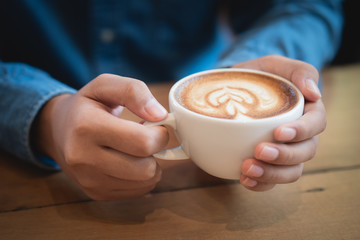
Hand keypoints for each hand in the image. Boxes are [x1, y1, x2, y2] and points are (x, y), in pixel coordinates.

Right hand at [35, 74, 168, 199]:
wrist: (58, 131)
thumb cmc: (86, 105)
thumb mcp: (105, 85)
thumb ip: (134, 92)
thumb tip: (160, 115)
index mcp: (87, 127)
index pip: (142, 142)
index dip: (160, 134)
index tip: (156, 126)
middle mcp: (83, 158)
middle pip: (146, 168)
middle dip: (156, 151)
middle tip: (146, 138)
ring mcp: (89, 180)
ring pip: (145, 183)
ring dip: (150, 165)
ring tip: (135, 149)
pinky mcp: (96, 194)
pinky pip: (138, 191)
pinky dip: (141, 177)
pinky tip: (129, 162)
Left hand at [232, 55, 325, 190]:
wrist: (236, 89)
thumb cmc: (259, 76)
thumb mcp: (275, 64)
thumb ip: (298, 71)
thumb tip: (314, 94)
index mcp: (306, 111)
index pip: (315, 125)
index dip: (301, 131)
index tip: (279, 133)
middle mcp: (300, 135)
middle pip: (305, 152)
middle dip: (284, 156)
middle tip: (259, 151)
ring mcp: (285, 151)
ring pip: (290, 171)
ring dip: (272, 174)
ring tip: (247, 170)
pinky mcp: (268, 163)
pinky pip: (271, 181)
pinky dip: (261, 184)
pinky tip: (245, 180)